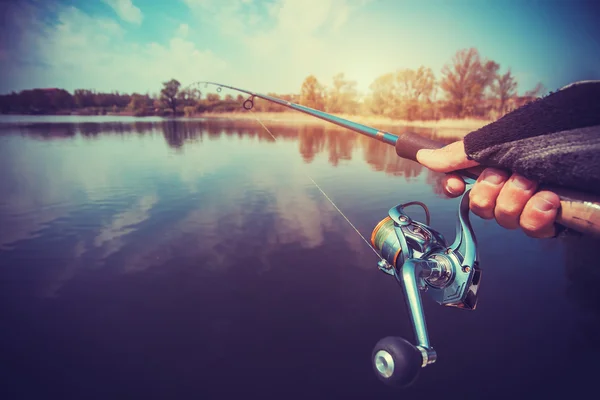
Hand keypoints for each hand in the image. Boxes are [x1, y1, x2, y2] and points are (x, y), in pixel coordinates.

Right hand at [416, 141, 560, 237]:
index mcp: (500, 163)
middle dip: (493, 189)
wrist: (596, 148)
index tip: (457, 184)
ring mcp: (533, 204)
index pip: (463, 181)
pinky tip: (550, 200)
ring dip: (517, 199)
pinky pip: (530, 230)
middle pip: (480, 204)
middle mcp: (513, 183)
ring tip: (538, 183)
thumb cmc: (556, 135)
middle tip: (513, 174)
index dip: (454, 186)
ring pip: (503, 218)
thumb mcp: (502, 141)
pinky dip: (537, 215)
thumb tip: (425, 158)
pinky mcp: (554, 222)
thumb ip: (462, 153)